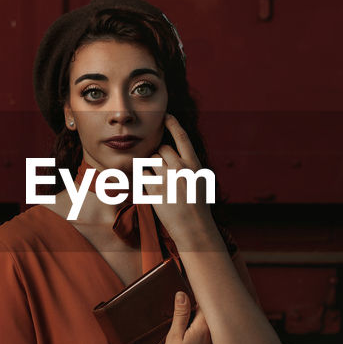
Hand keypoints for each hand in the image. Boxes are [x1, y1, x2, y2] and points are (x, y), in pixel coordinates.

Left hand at [143, 113, 214, 240]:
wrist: (194, 228)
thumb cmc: (198, 207)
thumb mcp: (199, 181)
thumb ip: (189, 167)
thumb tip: (178, 156)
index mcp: (194, 164)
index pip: (181, 137)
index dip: (173, 123)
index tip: (166, 115)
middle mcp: (181, 168)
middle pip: (162, 149)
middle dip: (158, 154)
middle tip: (160, 168)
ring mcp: (167, 178)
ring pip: (150, 160)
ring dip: (150, 166)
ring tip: (158, 180)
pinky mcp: (155, 189)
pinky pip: (143, 175)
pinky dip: (144, 179)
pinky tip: (151, 188)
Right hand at [158, 291, 214, 343]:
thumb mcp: (174, 337)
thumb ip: (180, 315)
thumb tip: (182, 293)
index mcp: (204, 330)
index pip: (207, 307)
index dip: (201, 298)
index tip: (198, 290)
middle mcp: (215, 340)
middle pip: (214, 319)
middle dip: (208, 311)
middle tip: (201, 302)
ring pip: (216, 333)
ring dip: (211, 326)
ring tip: (203, 320)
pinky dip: (212, 341)